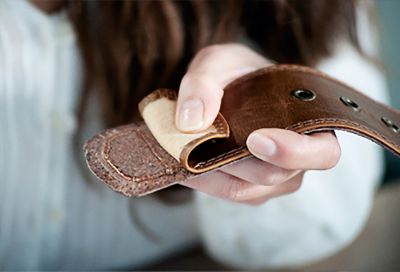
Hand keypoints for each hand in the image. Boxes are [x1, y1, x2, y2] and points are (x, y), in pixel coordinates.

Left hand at [176, 43, 340, 204]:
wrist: (223, 86)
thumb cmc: (233, 73)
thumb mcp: (217, 63)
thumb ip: (202, 84)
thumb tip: (191, 122)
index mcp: (309, 121)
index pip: (322, 152)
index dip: (293, 152)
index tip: (254, 139)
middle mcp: (297, 156)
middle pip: (274, 175)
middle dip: (233, 160)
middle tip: (197, 139)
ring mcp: (272, 175)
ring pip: (245, 190)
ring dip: (210, 172)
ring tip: (182, 149)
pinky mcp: (248, 186)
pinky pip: (226, 192)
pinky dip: (202, 179)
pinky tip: (184, 161)